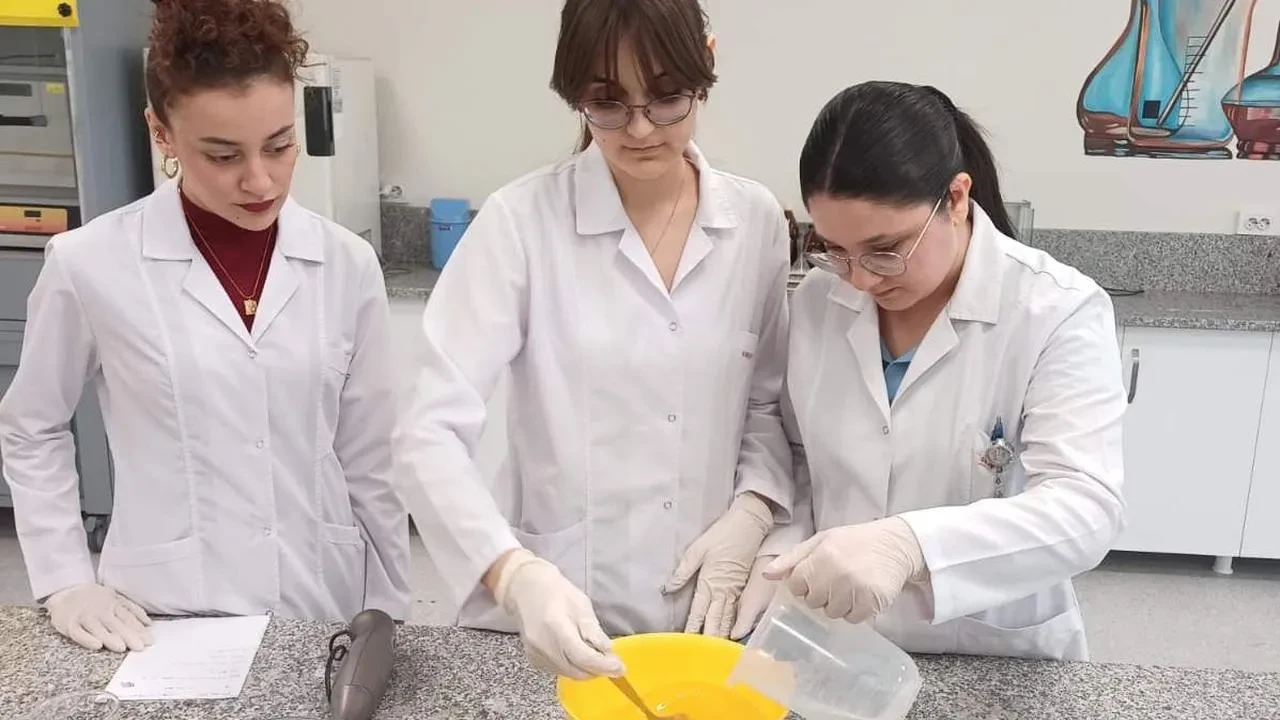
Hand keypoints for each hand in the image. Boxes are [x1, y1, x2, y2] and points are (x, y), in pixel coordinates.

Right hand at [44, 583, 152, 652]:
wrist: (64, 590)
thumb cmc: (94, 598)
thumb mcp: (115, 597)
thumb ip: (131, 609)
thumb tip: (148, 623)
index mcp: (113, 603)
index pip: (127, 618)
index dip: (138, 629)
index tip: (149, 640)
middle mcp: (100, 610)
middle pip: (116, 624)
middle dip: (128, 636)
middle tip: (140, 647)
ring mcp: (84, 617)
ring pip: (99, 629)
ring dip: (110, 638)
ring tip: (122, 647)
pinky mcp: (69, 624)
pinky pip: (78, 633)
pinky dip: (87, 639)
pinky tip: (97, 645)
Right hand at [493, 549, 623, 679]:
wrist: (526, 590)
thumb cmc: (557, 592)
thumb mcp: (581, 604)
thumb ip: (593, 630)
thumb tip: (608, 651)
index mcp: (555, 626)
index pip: (581, 656)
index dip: (603, 665)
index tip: (620, 668)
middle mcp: (542, 645)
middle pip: (575, 670)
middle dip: (598, 670)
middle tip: (613, 663)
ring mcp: (535, 654)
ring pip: (568, 674)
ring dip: (586, 671)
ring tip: (597, 657)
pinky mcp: (533, 660)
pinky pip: (559, 671)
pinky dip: (573, 668)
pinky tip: (579, 656)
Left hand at [664, 493, 772, 636]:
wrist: (749, 524)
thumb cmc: (722, 534)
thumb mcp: (697, 549)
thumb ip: (683, 571)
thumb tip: (668, 589)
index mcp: (709, 583)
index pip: (698, 612)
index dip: (692, 628)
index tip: (686, 642)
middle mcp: (723, 591)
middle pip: (714, 621)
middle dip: (708, 638)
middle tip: (702, 655)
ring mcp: (735, 590)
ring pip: (727, 618)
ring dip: (721, 634)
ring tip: (715, 650)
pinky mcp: (743, 587)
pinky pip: (738, 611)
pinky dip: (734, 624)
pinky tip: (732, 632)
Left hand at [763, 517, 925, 623]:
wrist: (895, 544)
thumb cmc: (854, 541)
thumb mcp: (821, 540)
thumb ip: (793, 558)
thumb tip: (767, 575)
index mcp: (821, 556)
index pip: (795, 585)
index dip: (803, 584)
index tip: (816, 578)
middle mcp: (836, 573)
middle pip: (813, 601)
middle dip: (821, 595)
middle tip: (836, 581)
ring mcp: (855, 589)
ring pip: (832, 613)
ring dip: (839, 605)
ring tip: (850, 587)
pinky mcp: (871, 602)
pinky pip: (852, 619)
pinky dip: (856, 611)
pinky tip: (862, 595)